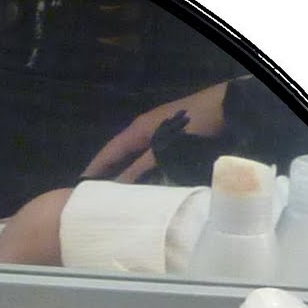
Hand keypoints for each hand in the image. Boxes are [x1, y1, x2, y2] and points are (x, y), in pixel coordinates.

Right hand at [81, 81, 231, 182]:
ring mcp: (161, 136)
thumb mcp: (162, 147)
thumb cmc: (193, 124)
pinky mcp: (175, 142)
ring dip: (128, 176)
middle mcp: (146, 131)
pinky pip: (152, 161)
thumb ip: (139, 168)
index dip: (94, 168)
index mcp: (138, 129)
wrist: (229, 110)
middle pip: (121, 156)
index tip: (78, 187)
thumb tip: (116, 188)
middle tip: (96, 198)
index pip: (108, 151)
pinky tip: (145, 187)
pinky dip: (146, 174)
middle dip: (109, 174)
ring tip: (118, 197)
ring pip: (137, 160)